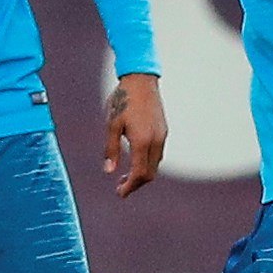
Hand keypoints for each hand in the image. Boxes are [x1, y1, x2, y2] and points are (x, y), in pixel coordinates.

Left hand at [105, 72, 167, 197]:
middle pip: (150, 173)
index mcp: (142, 141)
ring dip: (142, 174)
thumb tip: (109, 171)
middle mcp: (156, 141)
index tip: (119, 193)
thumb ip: (111, 149)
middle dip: (136, 183)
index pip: (140, 174)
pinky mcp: (164, 130)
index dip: (130, 187)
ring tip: (125, 175)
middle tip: (120, 187)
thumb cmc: (123, 100)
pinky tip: (135, 159)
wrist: (141, 79)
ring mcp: (162, 135)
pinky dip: (147, 163)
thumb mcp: (112, 125)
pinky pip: (157, 154)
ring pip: (155, 164)